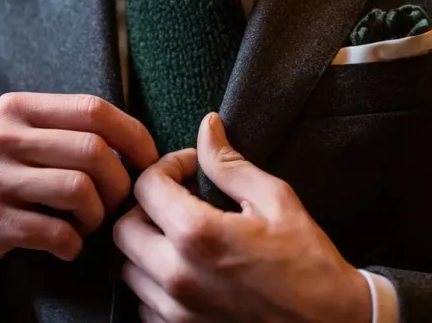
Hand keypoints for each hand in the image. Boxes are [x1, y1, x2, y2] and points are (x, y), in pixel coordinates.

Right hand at [0, 93, 157, 281]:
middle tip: (115, 202)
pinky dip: (73, 244)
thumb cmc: (2, 174)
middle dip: (119, 182)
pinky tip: (67, 244)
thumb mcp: (23, 136)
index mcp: (18, 107)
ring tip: (88, 222)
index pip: (92, 108)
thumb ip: (70, 130)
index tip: (147, 159)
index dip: (132, 134)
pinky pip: (58, 232)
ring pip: (80, 190)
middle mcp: (3, 137)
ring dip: (97, 215)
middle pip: (93, 150)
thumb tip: (142, 145)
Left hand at [113, 113, 371, 322]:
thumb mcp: (275, 200)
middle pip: (123, 229)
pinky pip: (143, 304)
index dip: (165, 167)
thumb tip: (207, 128)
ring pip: (128, 270)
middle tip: (177, 201)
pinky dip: (153, 285)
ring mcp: (176, 311)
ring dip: (145, 248)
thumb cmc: (307, 262)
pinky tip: (184, 272)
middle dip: (145, 208)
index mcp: (198, 235)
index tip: (188, 169)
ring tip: (178, 238)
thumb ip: (230, 165)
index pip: (145, 187)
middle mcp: (177, 276)